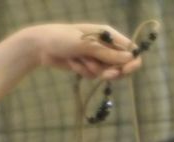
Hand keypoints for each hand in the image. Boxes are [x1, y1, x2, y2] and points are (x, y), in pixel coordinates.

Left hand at [20, 23, 142, 79]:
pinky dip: (83, 72)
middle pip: (121, 64)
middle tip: (105, 75)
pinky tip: (72, 63)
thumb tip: (129, 59)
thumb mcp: (86, 45)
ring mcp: (96, 57)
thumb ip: (107, 54)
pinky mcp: (87, 66)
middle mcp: (105, 45)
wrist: (41, 46)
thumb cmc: (63, 39)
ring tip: (79, 61)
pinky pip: (93, 75)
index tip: (126, 71)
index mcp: (108, 35)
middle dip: (112, 71)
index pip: (130, 49)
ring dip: (93, 70)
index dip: (132, 61)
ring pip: (106, 72)